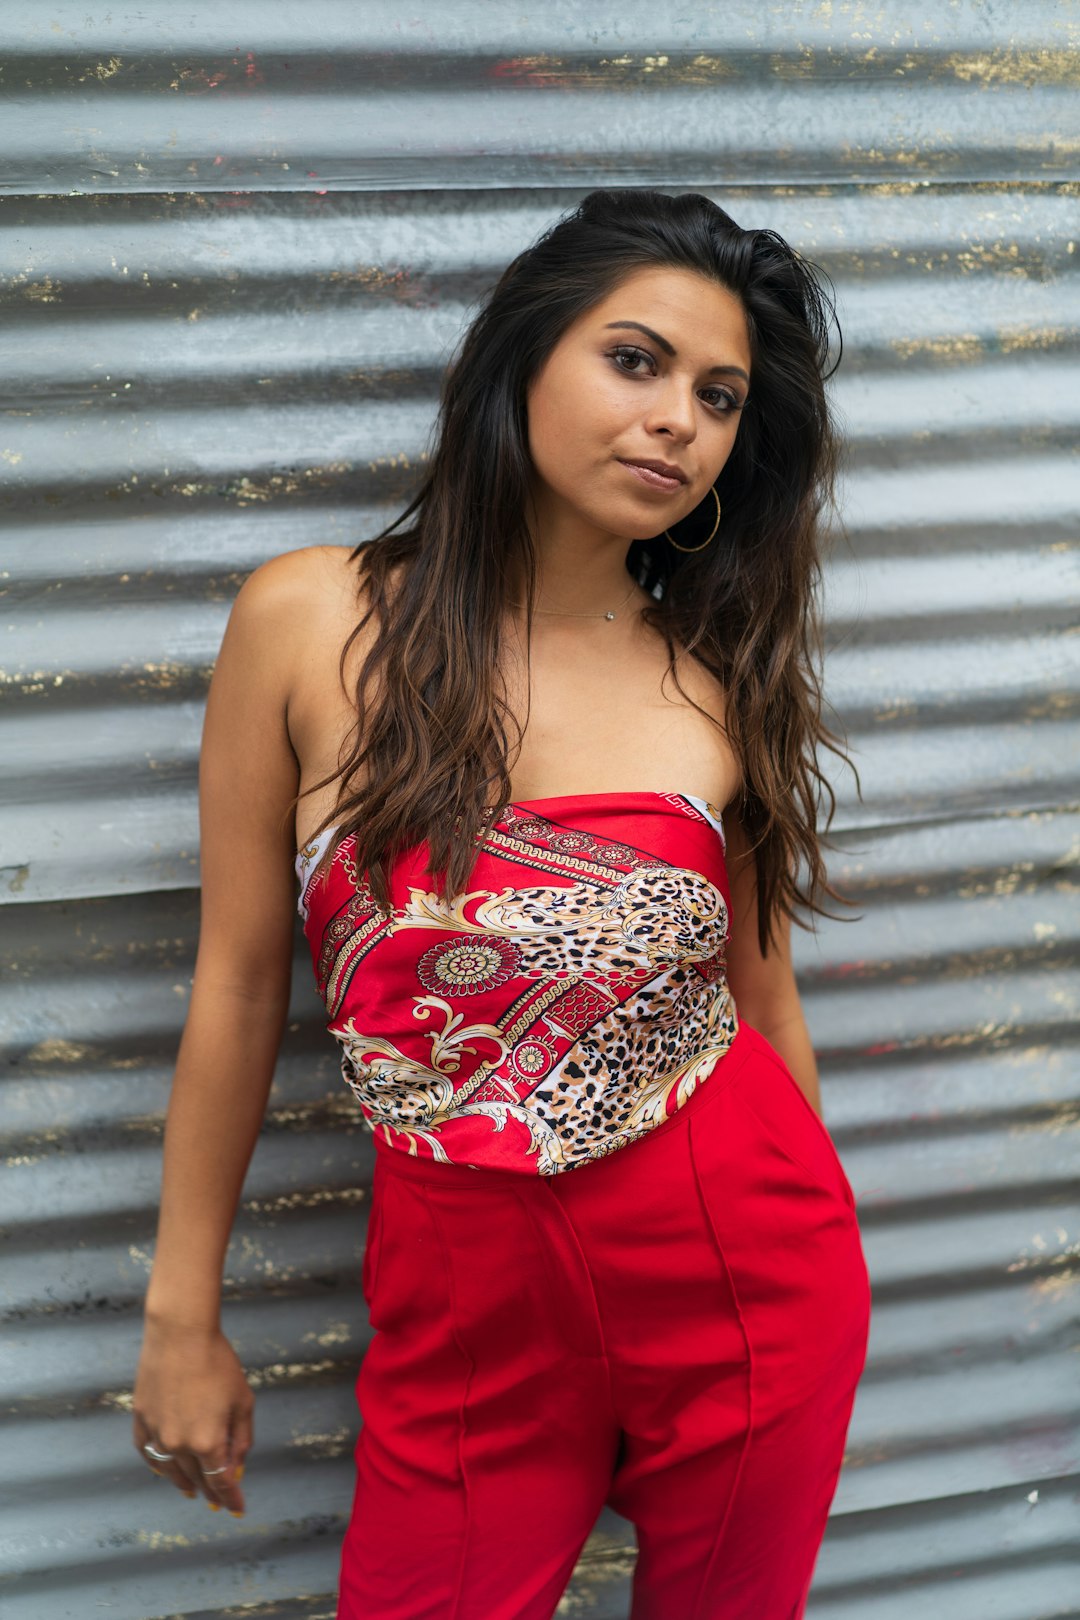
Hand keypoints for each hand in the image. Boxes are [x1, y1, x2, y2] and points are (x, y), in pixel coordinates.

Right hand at [132, 1318, 253, 1515]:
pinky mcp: (141, 1420)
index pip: (220, 1482)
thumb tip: (235, 1468)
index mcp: (208, 1443)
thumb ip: (241, 1439)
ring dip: (183, 1483)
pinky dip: (158, 1465)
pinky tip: (164, 1469)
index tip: (237, 1509)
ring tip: (191, 1491)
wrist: (181, 1335)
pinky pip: (148, 1453)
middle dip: (210, 1491)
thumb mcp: (242, 1401)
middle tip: (217, 1502)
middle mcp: (179, 1445)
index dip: (230, 1498)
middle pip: (196, 1478)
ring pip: (170, 1471)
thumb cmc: (218, 1363)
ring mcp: (156, 1434)